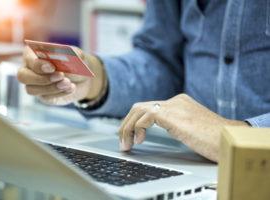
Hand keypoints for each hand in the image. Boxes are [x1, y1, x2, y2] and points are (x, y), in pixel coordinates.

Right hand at [17, 46, 105, 104]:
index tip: (52, 67)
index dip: (38, 64)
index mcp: (33, 54)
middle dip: (41, 78)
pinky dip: (60, 93)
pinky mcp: (43, 96)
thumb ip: (72, 53)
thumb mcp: (77, 55)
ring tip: (68, 83)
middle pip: (22, 76)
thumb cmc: (75, 62)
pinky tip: (71, 88)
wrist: (83, 79)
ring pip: (32, 90)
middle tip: (60, 76)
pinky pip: (46, 97)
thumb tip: (66, 55)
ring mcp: (34, 85)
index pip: (28, 59)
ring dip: (51, 87)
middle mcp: (29, 69)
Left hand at [119, 94, 248, 161]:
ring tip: (126, 144)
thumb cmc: (214, 139)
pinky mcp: (172, 115)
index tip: (129, 135)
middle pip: (140, 107)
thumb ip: (175, 125)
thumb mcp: (190, 129)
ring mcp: (174, 106)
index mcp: (179, 103)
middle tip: (123, 140)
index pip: (148, 107)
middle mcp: (175, 101)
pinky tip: (139, 140)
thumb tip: (158, 132)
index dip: (135, 121)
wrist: (229, 139)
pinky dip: (137, 128)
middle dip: (126, 124)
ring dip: (127, 128)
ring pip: (139, 110)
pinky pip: (145, 117)